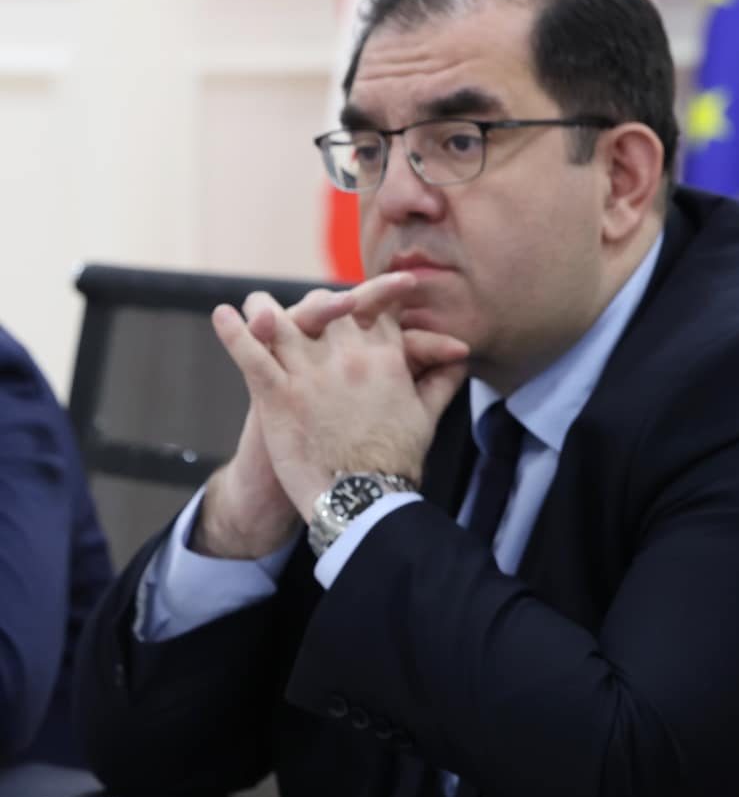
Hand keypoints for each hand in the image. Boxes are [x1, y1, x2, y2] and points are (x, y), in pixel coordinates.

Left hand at [211, 278, 468, 522]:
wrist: (365, 501)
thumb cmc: (397, 462)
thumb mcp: (426, 417)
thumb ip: (440, 383)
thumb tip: (459, 360)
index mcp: (385, 357)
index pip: (372, 308)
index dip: (365, 295)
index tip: (356, 297)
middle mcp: (348, 356)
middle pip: (325, 307)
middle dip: (315, 304)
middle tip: (306, 310)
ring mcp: (310, 373)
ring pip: (281, 322)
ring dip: (264, 309)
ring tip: (255, 305)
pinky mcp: (278, 397)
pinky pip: (250, 355)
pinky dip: (232, 333)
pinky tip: (221, 316)